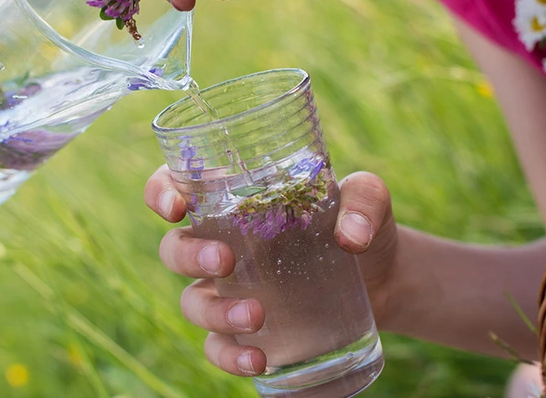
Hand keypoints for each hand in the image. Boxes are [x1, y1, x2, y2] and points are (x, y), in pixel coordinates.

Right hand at [145, 166, 399, 375]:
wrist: (383, 278)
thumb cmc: (360, 224)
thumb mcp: (367, 199)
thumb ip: (364, 202)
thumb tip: (352, 236)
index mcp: (235, 201)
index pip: (178, 186)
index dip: (161, 193)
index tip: (174, 208)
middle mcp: (222, 244)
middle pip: (174, 248)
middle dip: (189, 255)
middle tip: (225, 260)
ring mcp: (230, 291)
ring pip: (192, 301)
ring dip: (213, 312)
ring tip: (256, 315)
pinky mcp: (247, 330)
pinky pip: (218, 346)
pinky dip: (229, 355)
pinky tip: (258, 359)